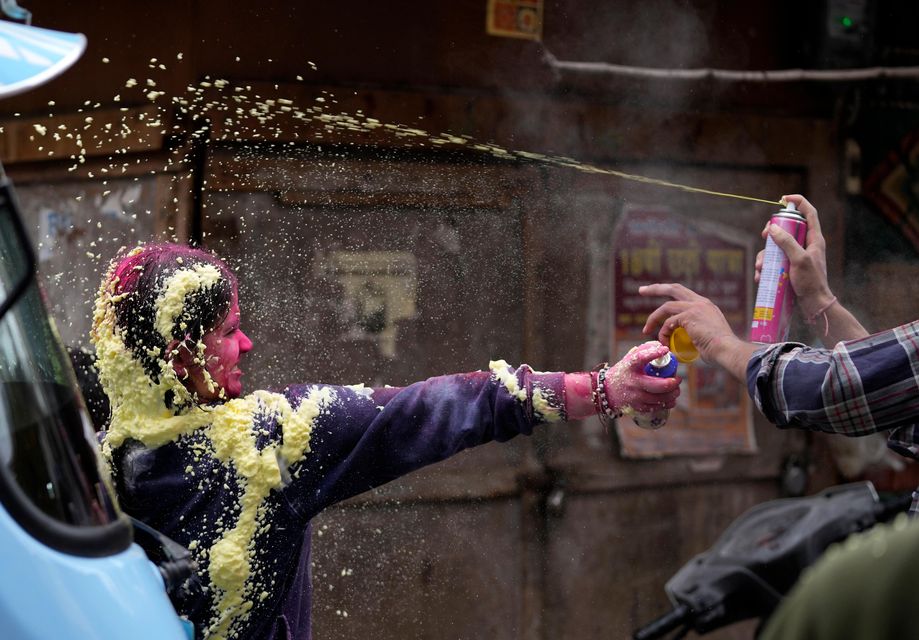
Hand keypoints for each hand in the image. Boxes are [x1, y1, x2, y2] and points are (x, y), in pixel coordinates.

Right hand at [605, 341, 680, 413]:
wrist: (607, 392)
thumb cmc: (623, 373)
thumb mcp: (628, 360)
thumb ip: (643, 352)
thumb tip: (660, 346)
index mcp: (630, 367)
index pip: (641, 358)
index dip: (654, 354)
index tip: (665, 350)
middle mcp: (633, 382)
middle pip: (659, 385)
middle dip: (673, 383)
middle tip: (678, 379)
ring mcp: (635, 397)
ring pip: (661, 398)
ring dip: (673, 393)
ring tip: (676, 389)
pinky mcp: (638, 407)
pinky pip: (658, 406)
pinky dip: (668, 403)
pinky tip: (671, 399)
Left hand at [639, 283, 734, 363]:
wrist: (728, 350)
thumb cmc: (719, 350)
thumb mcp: (705, 336)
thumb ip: (693, 333)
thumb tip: (680, 341)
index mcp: (706, 305)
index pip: (683, 293)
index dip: (668, 293)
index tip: (656, 293)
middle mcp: (701, 302)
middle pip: (673, 288)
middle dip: (655, 288)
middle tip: (641, 290)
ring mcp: (695, 307)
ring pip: (666, 306)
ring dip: (653, 318)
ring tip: (646, 331)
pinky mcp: (689, 315)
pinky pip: (668, 322)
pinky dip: (663, 333)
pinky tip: (665, 342)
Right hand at [755, 194, 833, 317]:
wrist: (815, 305)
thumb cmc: (811, 282)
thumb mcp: (799, 260)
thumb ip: (787, 242)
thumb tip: (772, 227)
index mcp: (814, 239)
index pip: (809, 213)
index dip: (798, 202)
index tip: (784, 198)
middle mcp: (806, 245)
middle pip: (788, 228)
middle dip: (772, 231)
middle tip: (764, 235)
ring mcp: (797, 257)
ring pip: (777, 247)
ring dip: (765, 255)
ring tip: (761, 267)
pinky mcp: (789, 268)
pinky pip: (775, 262)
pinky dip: (766, 268)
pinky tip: (761, 276)